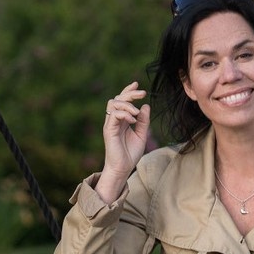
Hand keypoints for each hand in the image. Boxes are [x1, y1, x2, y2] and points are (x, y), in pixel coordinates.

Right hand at [96, 81, 150, 202]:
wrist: (123, 168)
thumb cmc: (130, 154)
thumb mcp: (141, 135)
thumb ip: (143, 121)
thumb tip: (145, 106)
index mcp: (121, 120)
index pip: (122, 101)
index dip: (129, 91)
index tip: (138, 85)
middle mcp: (114, 120)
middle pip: (117, 99)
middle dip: (130, 93)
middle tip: (142, 93)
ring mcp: (110, 124)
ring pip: (113, 104)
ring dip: (126, 104)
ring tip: (136, 113)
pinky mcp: (108, 130)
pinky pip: (113, 115)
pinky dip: (124, 114)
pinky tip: (133, 120)